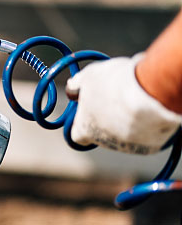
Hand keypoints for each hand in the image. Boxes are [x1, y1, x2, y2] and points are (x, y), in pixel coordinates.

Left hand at [66, 54, 181, 154]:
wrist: (152, 92)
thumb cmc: (116, 83)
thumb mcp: (89, 76)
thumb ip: (76, 85)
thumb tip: (71, 89)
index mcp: (84, 128)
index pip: (76, 135)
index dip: (81, 122)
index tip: (88, 110)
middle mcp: (103, 142)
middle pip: (101, 134)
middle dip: (107, 120)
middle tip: (115, 100)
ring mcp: (127, 146)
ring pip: (123, 135)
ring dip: (126, 123)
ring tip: (135, 101)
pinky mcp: (149, 148)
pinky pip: (144, 136)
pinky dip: (145, 126)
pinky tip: (148, 110)